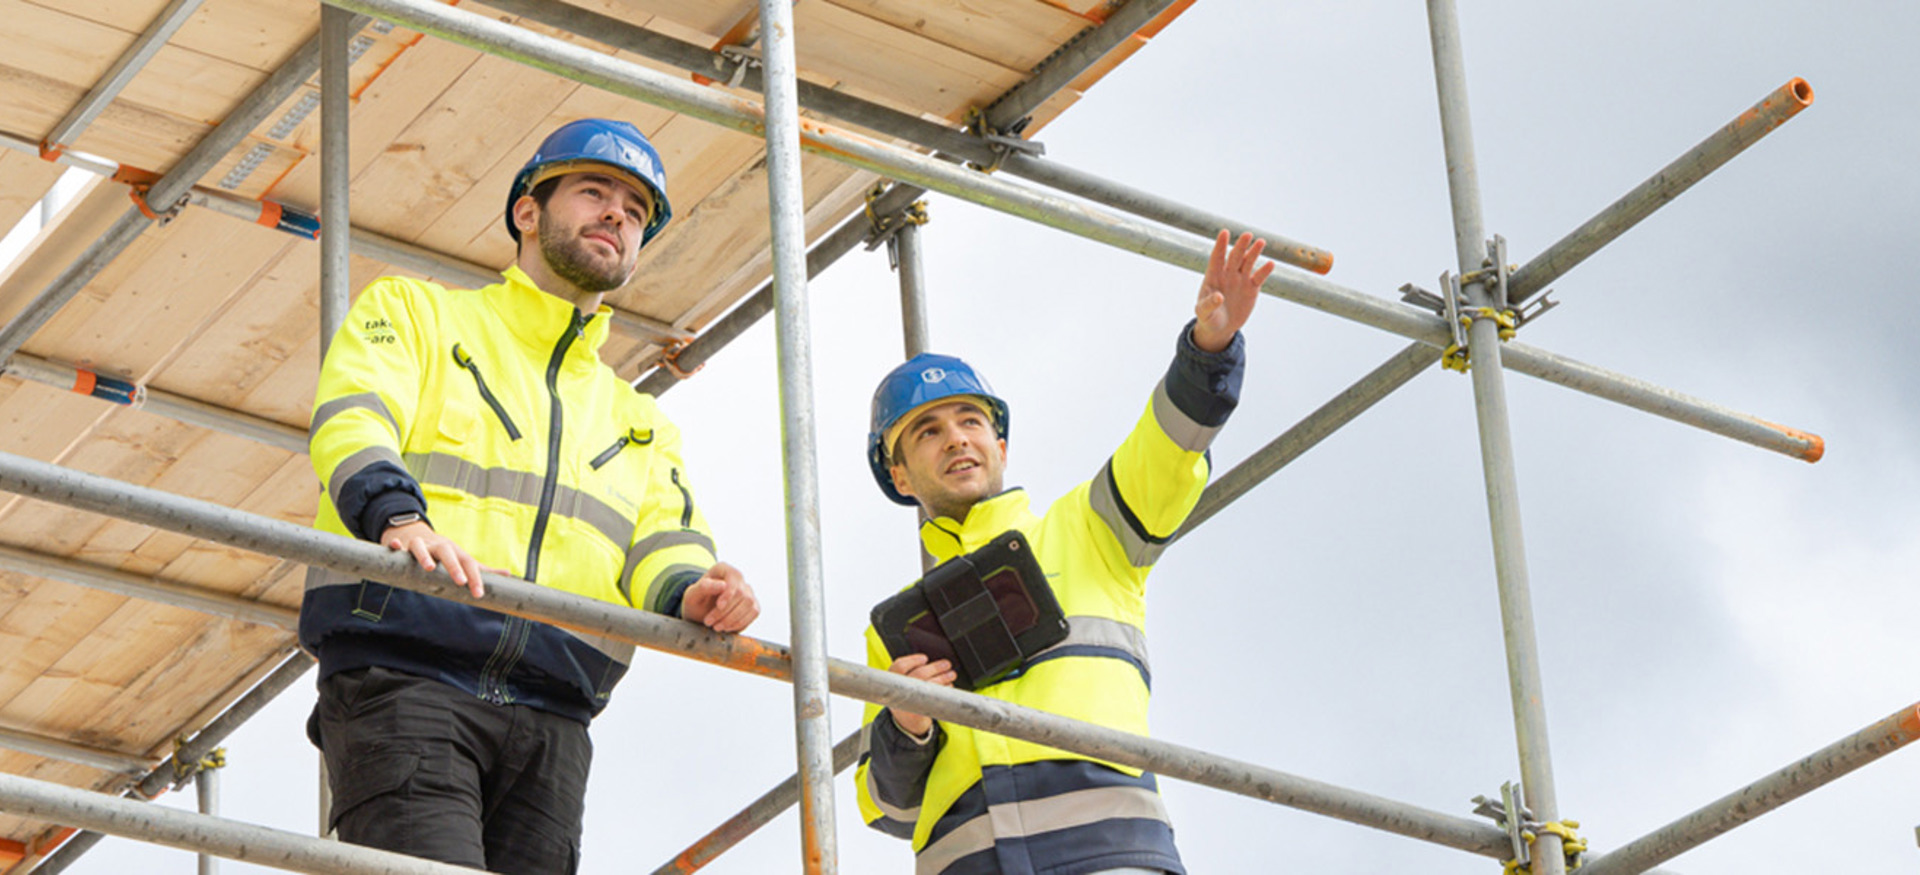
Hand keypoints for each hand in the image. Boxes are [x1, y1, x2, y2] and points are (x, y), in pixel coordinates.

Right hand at [381, 520, 486, 598]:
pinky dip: (395, 545)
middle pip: (447, 552)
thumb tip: (508, 575)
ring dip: (425, 556)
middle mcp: (438, 547)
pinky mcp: (401, 544)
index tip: (479, 594)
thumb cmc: (441, 551)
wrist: (414, 532)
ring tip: (428, 568)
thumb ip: (481, 569)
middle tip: (460, 582)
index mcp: (454, 552)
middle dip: (454, 566)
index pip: (467, 563)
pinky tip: (395, 547)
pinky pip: (396, 544)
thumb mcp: (462, 557)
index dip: (475, 578)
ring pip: (421, 546)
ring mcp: (420, 544)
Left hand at [679, 562, 758, 631]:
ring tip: (716, 627)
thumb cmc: (696, 601)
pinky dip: (741, 623)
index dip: (729, 594)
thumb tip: (723, 585)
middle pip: (742, 594)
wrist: (700, 613)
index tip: (719, 606)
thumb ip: (704, 587)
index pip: (734, 578)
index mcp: (724, 569)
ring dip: (733, 620)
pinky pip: (754, 613)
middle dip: (726, 612)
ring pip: (750, 605)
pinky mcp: (753, 604)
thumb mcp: (692, 595)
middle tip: (709, 622)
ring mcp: (748, 591)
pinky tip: (727, 628)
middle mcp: (738, 578)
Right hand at [885, 653, 955, 737]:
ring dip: (943, 678)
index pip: (899, 666)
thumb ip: (912, 671)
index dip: (913, 660)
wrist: (905, 721)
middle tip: (946, 664)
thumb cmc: (908, 696)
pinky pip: (933, 700)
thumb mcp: (902, 683)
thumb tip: (934, 662)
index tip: (925, 658)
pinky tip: (949, 686)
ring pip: (928, 686)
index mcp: (892, 681)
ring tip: (951, 674)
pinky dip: (944, 691)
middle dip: (935, 668)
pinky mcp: (917, 714)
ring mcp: (906, 704)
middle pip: (918, 675)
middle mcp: (897, 692)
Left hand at [1192, 230, 1272, 352]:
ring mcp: (1240, 280)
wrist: (1220, 328)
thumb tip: (1218, 297)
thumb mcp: (1203, 313)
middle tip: (1247, 235)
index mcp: (1213, 276)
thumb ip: (1209, 304)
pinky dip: (1265, 271)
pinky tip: (1270, 264)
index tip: (1224, 232)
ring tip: (1261, 242)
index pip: (1216, 257)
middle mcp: (1227, 274)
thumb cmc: (1208, 318)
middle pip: (1235, 256)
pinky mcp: (1251, 288)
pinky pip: (1259, 277)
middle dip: (1241, 246)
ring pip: (1248, 262)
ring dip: (1254, 252)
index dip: (1220, 245)